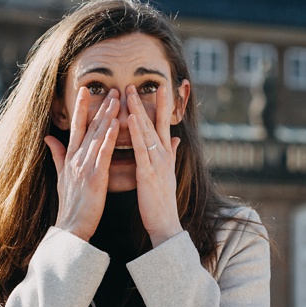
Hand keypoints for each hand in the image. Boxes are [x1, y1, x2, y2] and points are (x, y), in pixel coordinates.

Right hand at [45, 87, 119, 240]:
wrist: (71, 227)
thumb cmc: (71, 205)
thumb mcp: (62, 177)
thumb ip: (57, 155)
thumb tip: (48, 138)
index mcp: (70, 158)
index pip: (76, 127)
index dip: (81, 108)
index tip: (86, 90)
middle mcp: (76, 159)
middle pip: (88, 127)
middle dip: (100, 107)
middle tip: (112, 89)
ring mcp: (84, 167)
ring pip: (96, 136)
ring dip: (107, 116)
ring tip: (117, 99)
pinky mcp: (94, 178)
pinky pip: (102, 154)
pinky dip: (108, 139)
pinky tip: (115, 125)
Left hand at [125, 80, 182, 245]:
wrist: (166, 224)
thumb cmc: (162, 202)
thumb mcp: (168, 175)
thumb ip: (171, 154)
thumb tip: (175, 139)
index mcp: (166, 156)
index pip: (163, 125)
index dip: (162, 105)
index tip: (161, 87)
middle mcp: (163, 156)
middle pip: (154, 123)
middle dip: (145, 101)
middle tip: (136, 82)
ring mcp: (157, 163)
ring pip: (147, 131)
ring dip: (138, 109)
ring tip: (129, 92)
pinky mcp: (148, 173)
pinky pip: (141, 149)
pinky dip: (136, 132)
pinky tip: (131, 118)